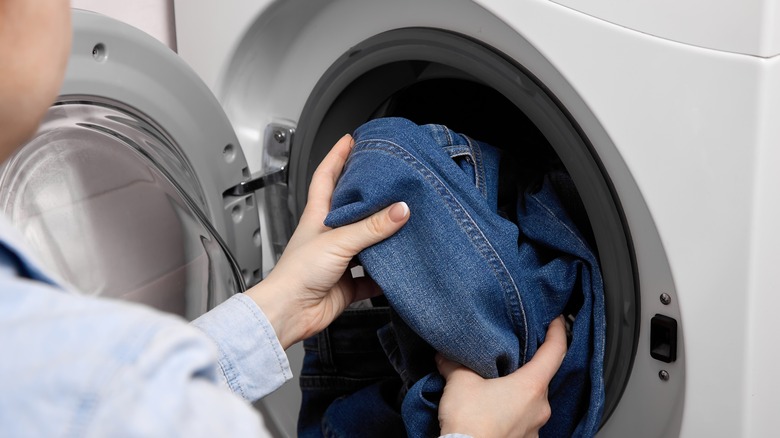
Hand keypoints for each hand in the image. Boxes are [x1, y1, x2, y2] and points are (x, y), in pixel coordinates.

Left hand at [245, 134, 409, 348]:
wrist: (290, 312)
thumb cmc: (297, 274)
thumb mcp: (338, 241)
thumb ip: (372, 226)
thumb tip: (401, 209)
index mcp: (318, 216)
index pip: (326, 176)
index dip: (337, 156)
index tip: (351, 140)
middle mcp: (328, 235)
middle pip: (351, 208)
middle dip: (369, 194)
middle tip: (390, 180)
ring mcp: (338, 259)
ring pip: (367, 242)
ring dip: (383, 238)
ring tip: (405, 224)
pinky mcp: (347, 283)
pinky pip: (373, 277)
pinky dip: (386, 277)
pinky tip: (399, 272)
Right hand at [436, 316, 567, 437]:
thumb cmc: (470, 423)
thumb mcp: (460, 381)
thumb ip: (456, 364)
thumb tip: (446, 357)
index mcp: (531, 386)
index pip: (555, 351)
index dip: (558, 332)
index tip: (557, 321)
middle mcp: (539, 408)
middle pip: (540, 378)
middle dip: (524, 368)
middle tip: (509, 358)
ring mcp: (534, 429)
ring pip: (530, 403)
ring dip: (515, 394)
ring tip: (493, 389)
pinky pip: (521, 422)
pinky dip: (509, 413)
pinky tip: (490, 412)